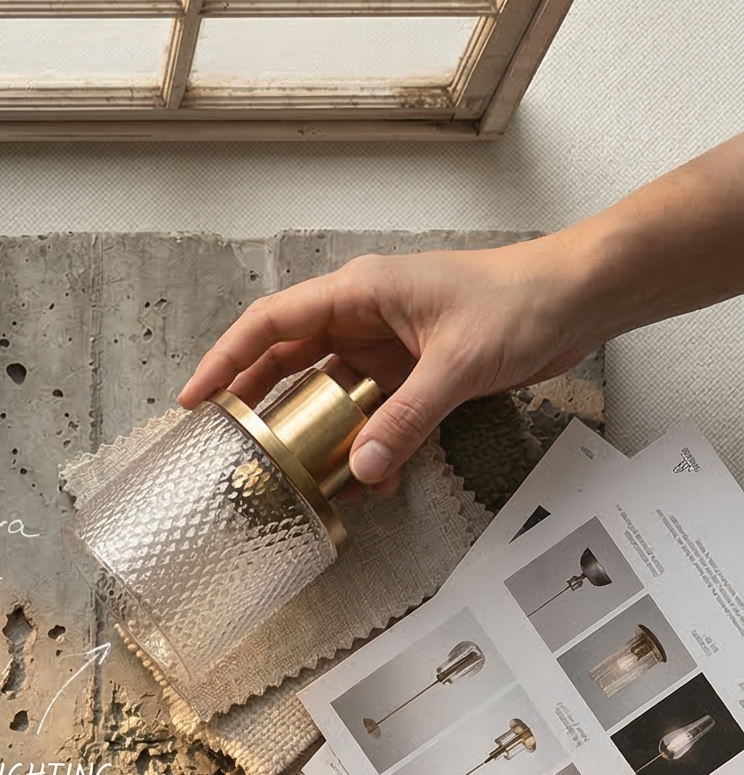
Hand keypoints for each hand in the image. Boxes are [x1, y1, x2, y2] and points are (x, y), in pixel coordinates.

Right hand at [177, 236, 597, 489]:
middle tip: (228, 451)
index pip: (272, 324)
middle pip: (290, 363)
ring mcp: (389, 348)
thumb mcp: (458, 364)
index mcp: (360, 293)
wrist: (579, 297)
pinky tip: (372, 481)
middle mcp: (365, 317)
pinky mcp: (416, 374)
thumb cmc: (521, 299)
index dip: (226, 361)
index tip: (195, 401)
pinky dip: (369, 448)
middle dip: (258, 407)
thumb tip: (360, 472)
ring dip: (318, 438)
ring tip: (297, 479)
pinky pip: (374, 416)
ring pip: (331, 397)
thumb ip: (405, 419)